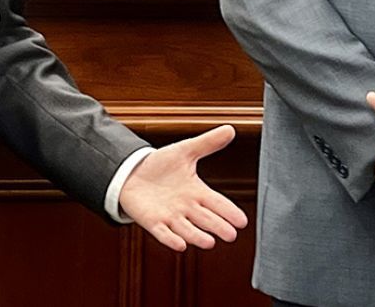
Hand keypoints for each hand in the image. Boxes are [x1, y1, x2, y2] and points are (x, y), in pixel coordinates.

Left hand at [119, 125, 248, 250]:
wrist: (132, 173)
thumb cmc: (161, 165)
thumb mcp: (186, 151)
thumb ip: (208, 143)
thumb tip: (230, 129)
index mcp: (197, 191)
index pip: (217, 203)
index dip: (229, 211)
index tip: (242, 221)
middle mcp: (186, 207)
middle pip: (206, 219)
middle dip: (218, 227)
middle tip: (231, 235)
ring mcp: (170, 216)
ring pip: (187, 229)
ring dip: (197, 236)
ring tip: (210, 242)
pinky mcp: (153, 222)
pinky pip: (163, 233)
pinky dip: (171, 239)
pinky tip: (180, 245)